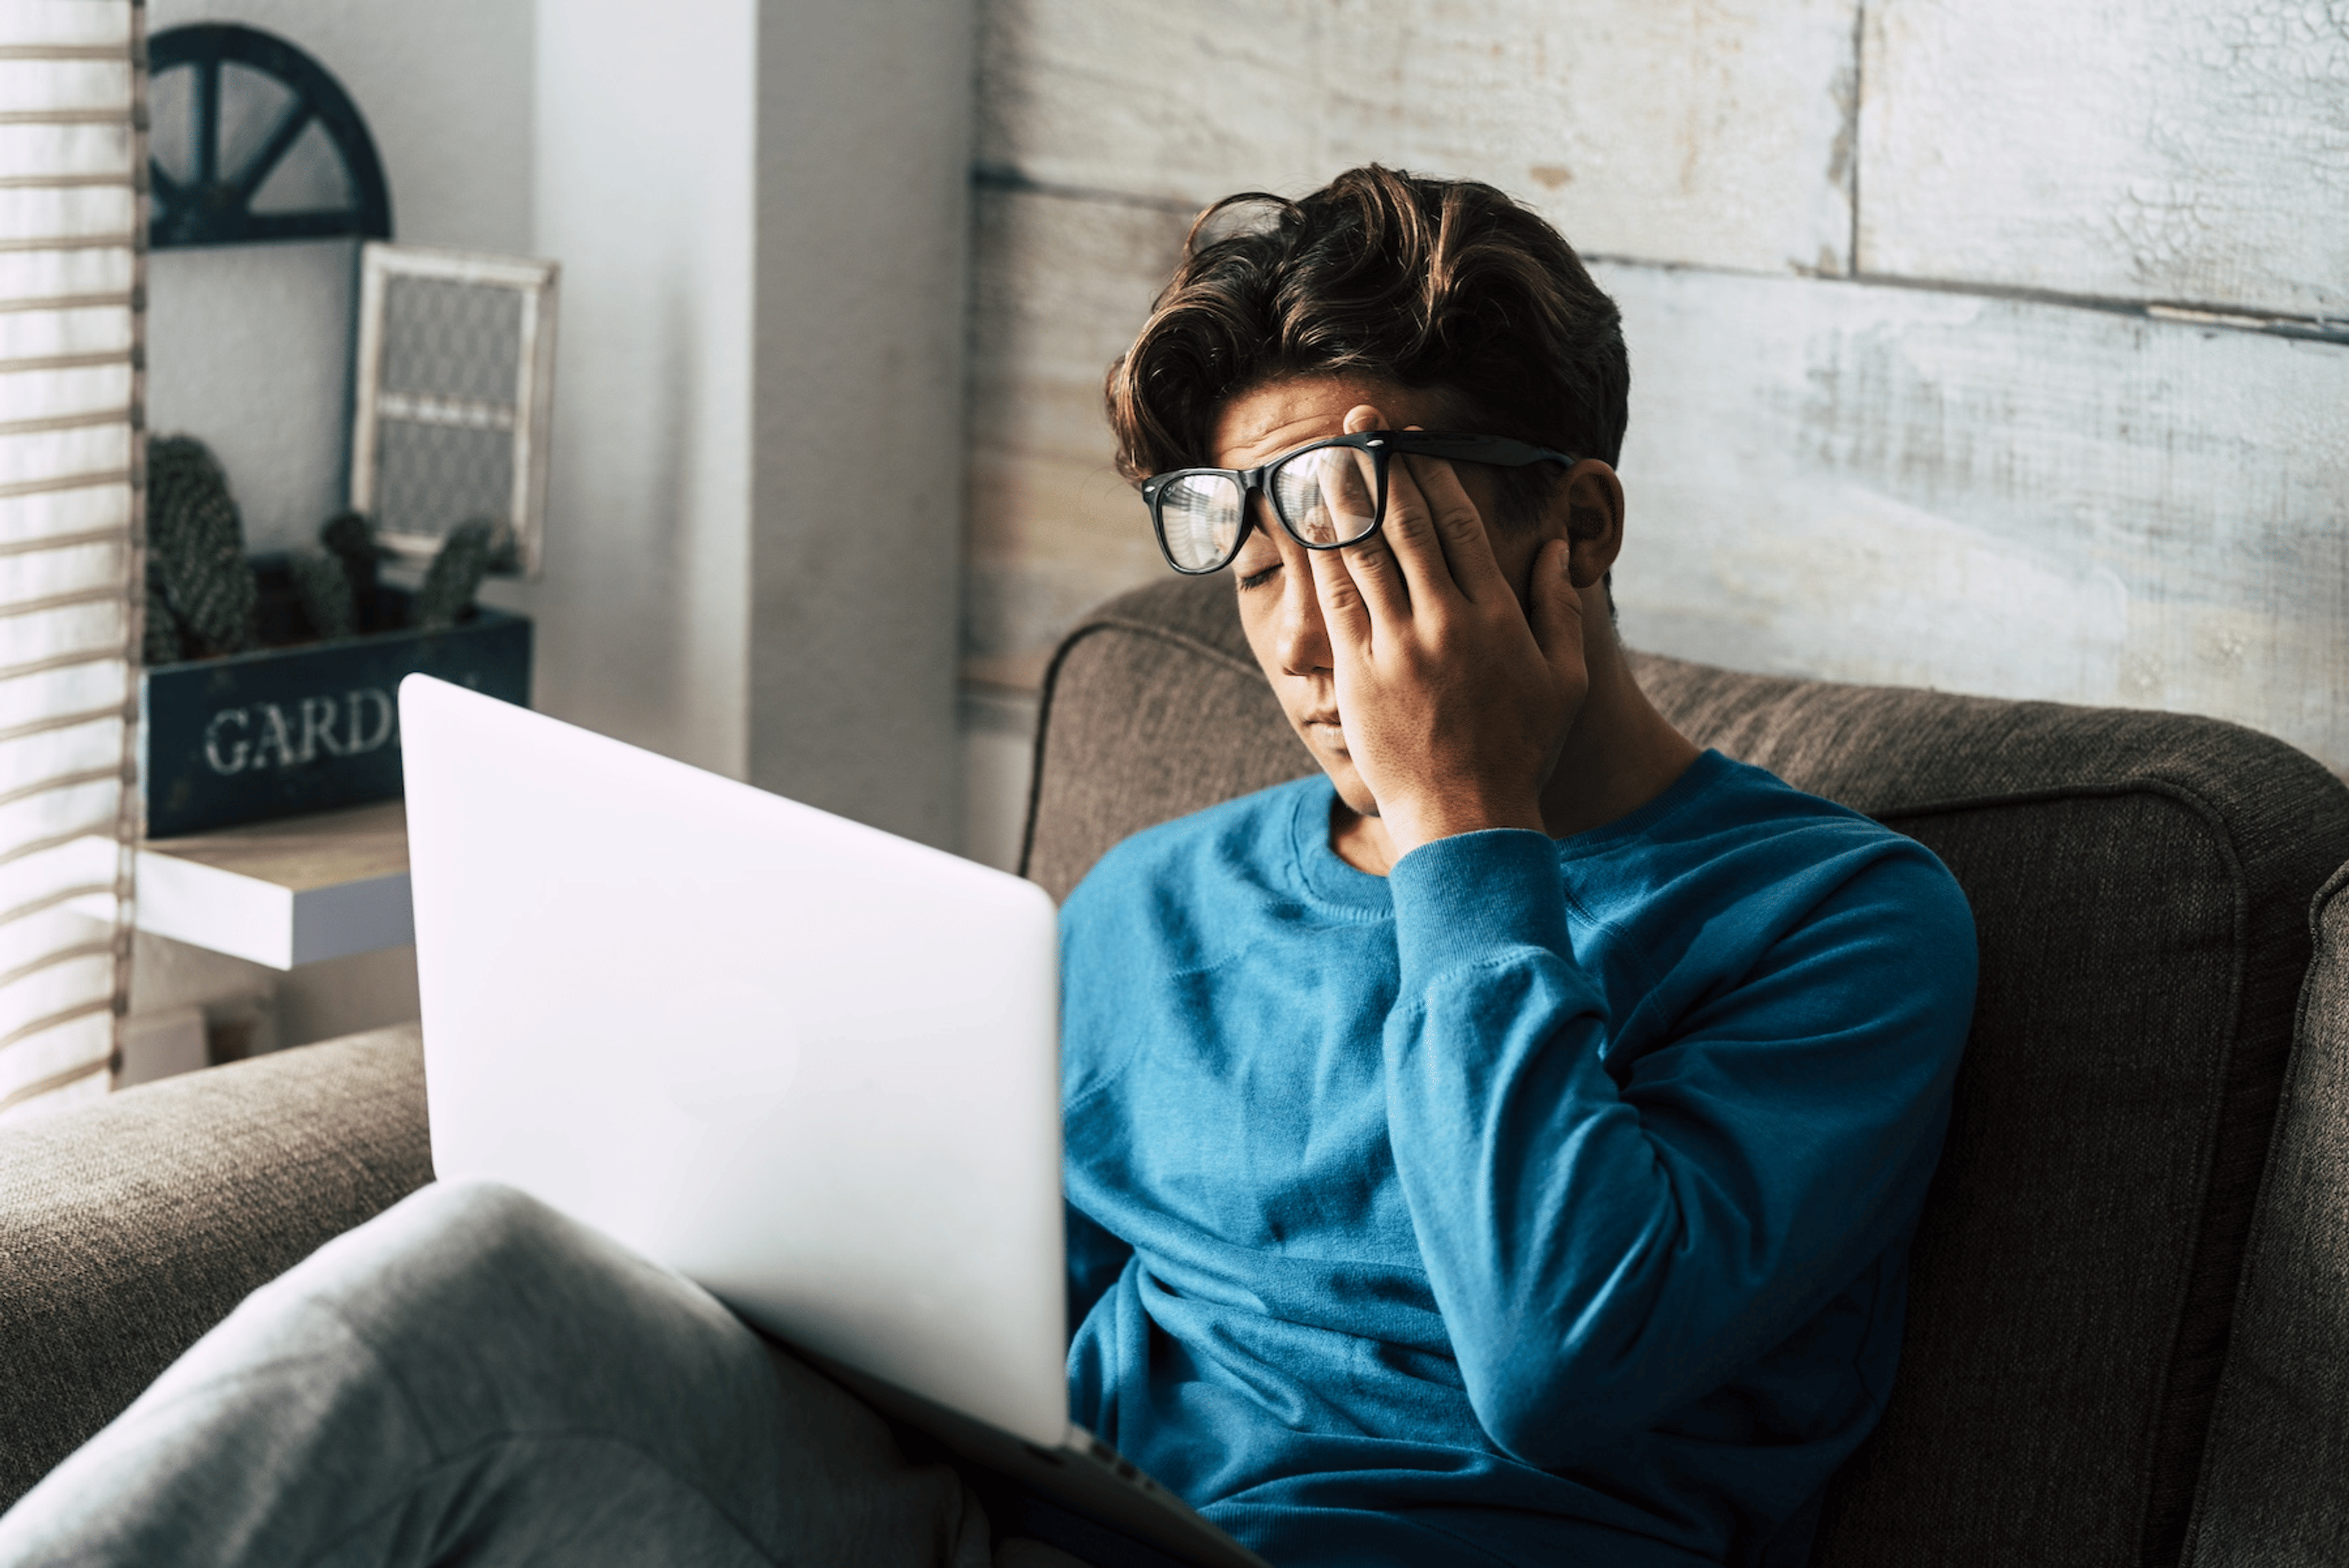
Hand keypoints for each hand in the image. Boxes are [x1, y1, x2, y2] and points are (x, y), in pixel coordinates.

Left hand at [1306, 405, 1589, 858]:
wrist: (1467, 819)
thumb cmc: (1520, 751)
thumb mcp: (1564, 679)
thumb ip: (1560, 607)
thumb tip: (1554, 547)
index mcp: (1496, 614)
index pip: (1456, 523)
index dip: (1428, 474)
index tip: (1410, 440)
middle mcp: (1445, 621)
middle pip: (1404, 522)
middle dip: (1378, 464)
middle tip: (1356, 422)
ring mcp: (1398, 646)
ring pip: (1362, 552)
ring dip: (1339, 497)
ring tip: (1320, 453)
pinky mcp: (1359, 674)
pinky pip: (1334, 600)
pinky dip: (1318, 556)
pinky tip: (1305, 523)